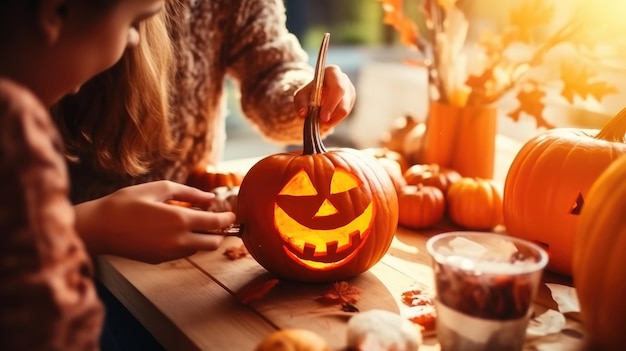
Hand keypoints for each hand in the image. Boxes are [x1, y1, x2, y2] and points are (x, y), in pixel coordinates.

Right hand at [74, 180, 235, 263]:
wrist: (99, 228)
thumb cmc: (126, 202)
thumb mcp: (158, 188)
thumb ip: (189, 193)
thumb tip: (210, 198)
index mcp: (180, 220)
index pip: (216, 224)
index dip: (228, 219)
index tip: (232, 214)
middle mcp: (179, 241)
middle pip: (213, 243)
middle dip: (219, 233)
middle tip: (218, 221)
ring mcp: (169, 254)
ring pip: (198, 250)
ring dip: (202, 238)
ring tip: (194, 222)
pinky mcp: (160, 260)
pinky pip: (183, 253)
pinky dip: (187, 243)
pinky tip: (175, 230)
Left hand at [294, 65, 355, 124]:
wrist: (317, 93)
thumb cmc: (310, 92)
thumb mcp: (301, 95)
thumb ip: (301, 103)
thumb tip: (303, 113)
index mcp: (332, 72)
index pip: (337, 87)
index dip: (331, 103)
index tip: (323, 117)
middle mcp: (344, 80)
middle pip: (344, 100)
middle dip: (332, 113)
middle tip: (322, 123)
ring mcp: (349, 91)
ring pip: (345, 110)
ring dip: (332, 119)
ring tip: (321, 121)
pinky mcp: (350, 102)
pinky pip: (344, 115)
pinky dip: (334, 120)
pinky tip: (326, 119)